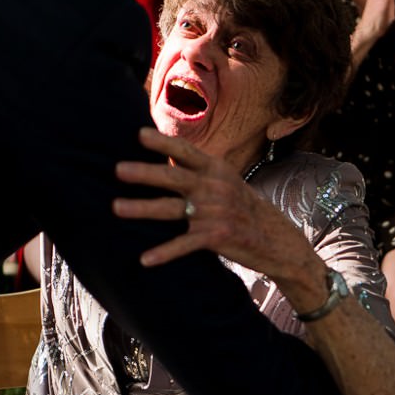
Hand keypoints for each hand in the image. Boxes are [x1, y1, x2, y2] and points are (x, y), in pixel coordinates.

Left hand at [112, 128, 325, 305]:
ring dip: (142, 209)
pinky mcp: (217, 237)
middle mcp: (215, 187)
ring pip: (171, 210)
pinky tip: (145, 259)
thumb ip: (200, 171)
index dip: (163, 142)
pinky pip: (184, 245)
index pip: (186, 151)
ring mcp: (215, 212)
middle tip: (118, 169)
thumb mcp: (227, 182)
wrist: (277, 241)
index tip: (139, 134)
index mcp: (218, 170)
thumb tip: (168, 156)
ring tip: (117, 207)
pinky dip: (164, 253)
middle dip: (145, 173)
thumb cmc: (245, 209)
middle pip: (174, 177)